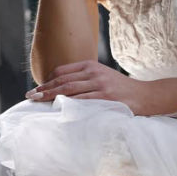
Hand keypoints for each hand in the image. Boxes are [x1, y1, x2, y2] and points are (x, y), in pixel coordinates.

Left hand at [25, 60, 151, 113]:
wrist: (146, 95)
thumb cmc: (122, 89)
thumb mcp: (103, 77)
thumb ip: (85, 80)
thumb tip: (61, 89)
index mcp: (91, 66)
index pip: (62, 71)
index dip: (47, 80)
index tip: (37, 89)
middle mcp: (94, 73)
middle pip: (62, 81)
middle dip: (44, 89)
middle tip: (30, 96)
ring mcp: (100, 85)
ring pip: (69, 91)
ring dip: (50, 97)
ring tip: (38, 102)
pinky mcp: (106, 98)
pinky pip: (82, 101)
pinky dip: (68, 105)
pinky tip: (57, 109)